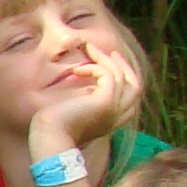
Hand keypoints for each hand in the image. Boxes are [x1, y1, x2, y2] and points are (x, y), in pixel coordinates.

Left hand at [24, 35, 143, 157]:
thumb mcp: (77, 113)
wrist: (50, 139)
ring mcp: (114, 109)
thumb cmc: (55, 128)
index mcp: (113, 120)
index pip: (131, 97)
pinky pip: (108, 75)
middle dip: (125, 66)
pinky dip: (94, 67)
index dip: (126, 78)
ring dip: (105, 58)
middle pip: (135, 85)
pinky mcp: (106, 102)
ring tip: (88, 47)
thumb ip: (88, 102)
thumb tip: (88, 87)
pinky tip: (77, 70)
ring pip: (121, 75)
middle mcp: (118, 115)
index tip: (113, 64)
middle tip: (111, 52)